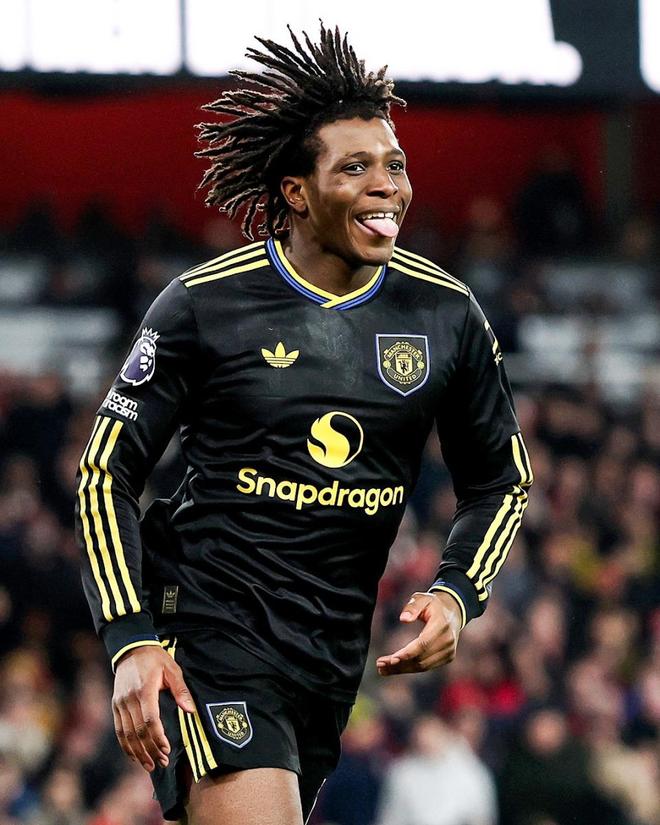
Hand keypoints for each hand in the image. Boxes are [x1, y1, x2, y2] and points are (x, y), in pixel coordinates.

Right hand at [112, 645, 194, 771]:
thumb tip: (190, 710)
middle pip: (138, 731)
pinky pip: (119, 730)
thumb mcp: (172, 669)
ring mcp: (120, 704)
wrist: (130, 649)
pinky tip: (134, 756)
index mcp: (144, 690)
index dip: (157, 738)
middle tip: (162, 762)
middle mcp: (129, 699)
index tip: (166, 749)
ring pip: (126, 735)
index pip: (150, 720)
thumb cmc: (155, 659)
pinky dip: (125, 745)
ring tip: (149, 765)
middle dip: (150, 750)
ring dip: (138, 752)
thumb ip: (181, 690)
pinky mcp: (115, 706)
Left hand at [376, 591, 461, 675]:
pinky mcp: (447, 657)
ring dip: (402, 669)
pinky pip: (426, 666)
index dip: (407, 653)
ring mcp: (449, 651)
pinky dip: (410, 668)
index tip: (392, 659)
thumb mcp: (422, 598)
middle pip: (421, 658)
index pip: (423, 643)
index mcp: (441, 624)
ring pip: (423, 666)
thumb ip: (412, 607)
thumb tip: (403, 619)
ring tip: (383, 669)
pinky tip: (395, 668)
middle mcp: (448, 640)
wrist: (453, 611)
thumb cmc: (432, 604)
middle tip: (380, 665)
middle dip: (400, 664)